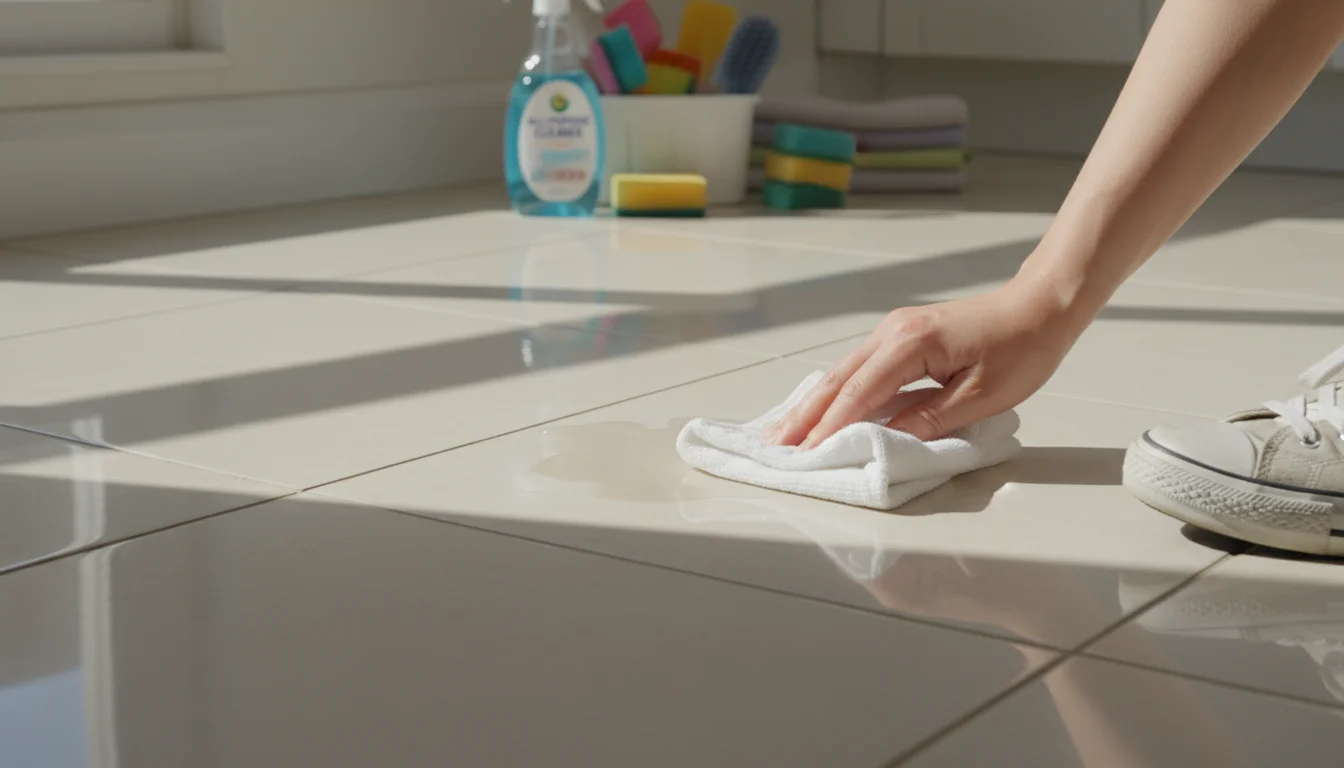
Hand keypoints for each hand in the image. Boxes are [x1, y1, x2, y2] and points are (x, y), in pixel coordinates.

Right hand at [766, 277, 1084, 446]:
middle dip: (804, 416)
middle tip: (773, 447)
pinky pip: (858, 368)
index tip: (805, 457)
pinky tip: (820, 408)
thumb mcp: (980, 395)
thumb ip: (929, 418)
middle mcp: (892, 333)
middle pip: (836, 380)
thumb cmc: (1021, 348)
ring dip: (813, 404)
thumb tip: (887, 441)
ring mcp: (893, 332)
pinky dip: (835, 392)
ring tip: (785, 432)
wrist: (1040, 305)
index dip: (829, 429)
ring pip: (842, 373)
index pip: (858, 394)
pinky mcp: (901, 337)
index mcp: (910, 345)